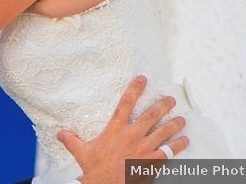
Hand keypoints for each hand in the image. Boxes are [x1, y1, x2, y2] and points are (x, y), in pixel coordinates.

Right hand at [58, 76, 188, 183]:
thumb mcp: (81, 151)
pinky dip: (178, 145)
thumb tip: (60, 133)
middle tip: (171, 99)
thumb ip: (71, 140)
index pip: (126, 102)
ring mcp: (144, 147)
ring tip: (182, 119)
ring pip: (164, 131)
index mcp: (115, 128)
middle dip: (163, 105)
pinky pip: (169, 151)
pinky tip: (185, 141)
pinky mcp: (152, 161)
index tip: (143, 78)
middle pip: (151, 114)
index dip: (135, 88)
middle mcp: (132, 134)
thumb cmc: (94, 168)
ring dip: (174, 124)